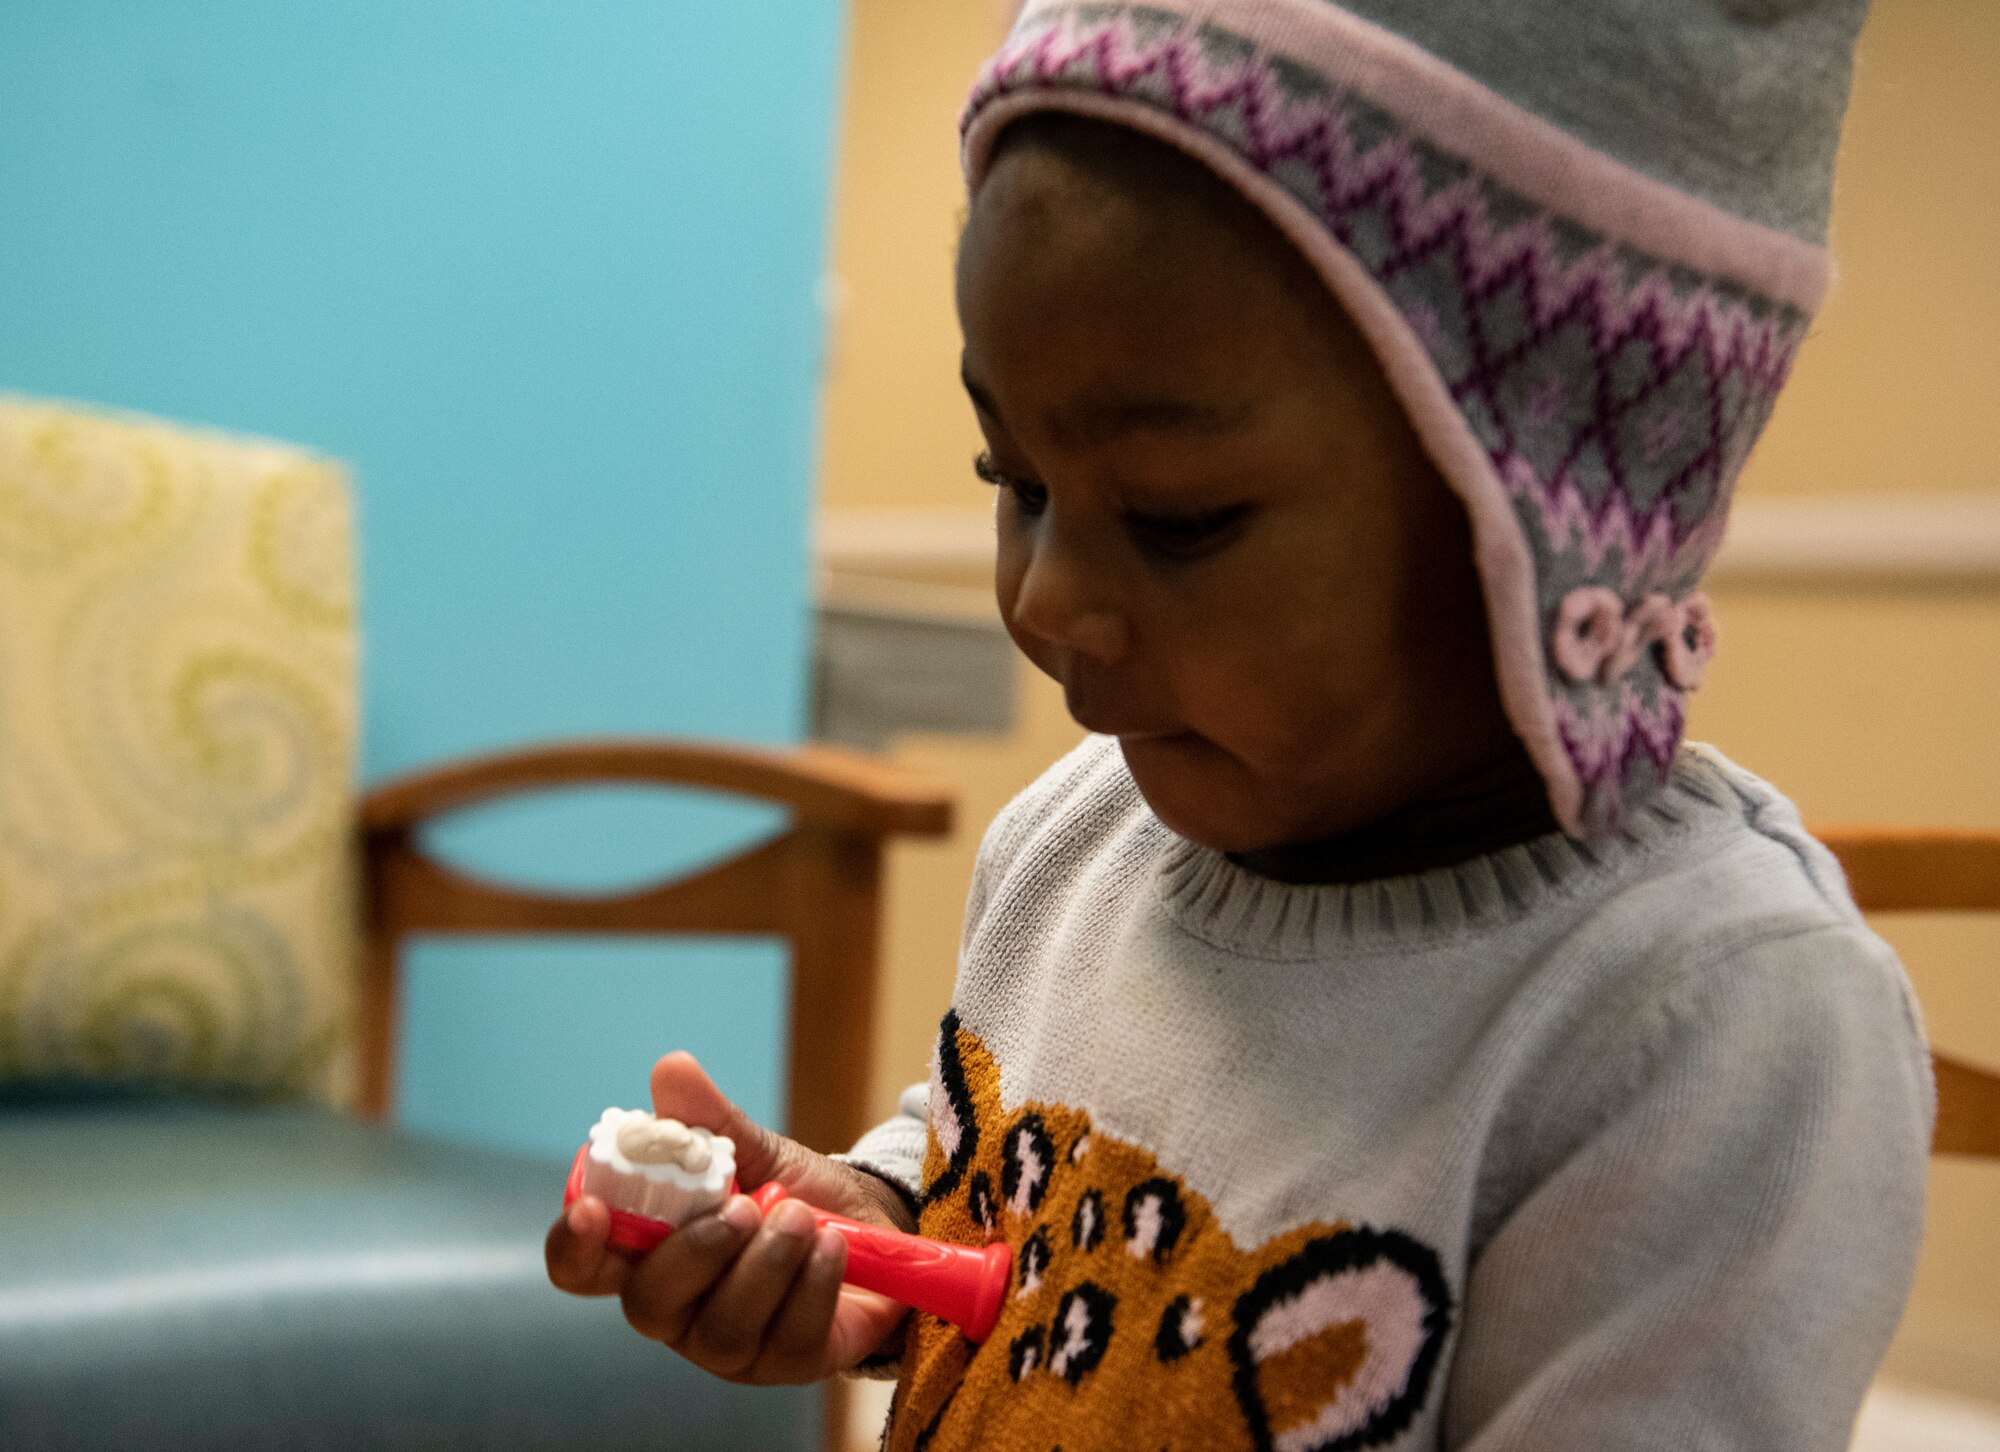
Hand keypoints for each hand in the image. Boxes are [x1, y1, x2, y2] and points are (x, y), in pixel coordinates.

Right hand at [545, 1051, 916, 1383]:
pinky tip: (834, 1244)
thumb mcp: (754, 1151)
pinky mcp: (788, 1363)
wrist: (873, 1229)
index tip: (592, 1208)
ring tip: (805, 1216)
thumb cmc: (793, 1194)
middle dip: (697, 1251)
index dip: (574, 1246)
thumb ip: (708, 1120)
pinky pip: (789, 1338)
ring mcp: (730, 1347)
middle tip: (747, 1206)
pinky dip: (814, 1281)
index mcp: (650, 1254)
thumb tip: (671, 1067)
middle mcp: (679, 1309)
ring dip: (766, 1263)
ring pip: (723, 1326)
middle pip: (650, 1303)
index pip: (584, 1268)